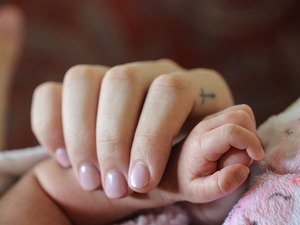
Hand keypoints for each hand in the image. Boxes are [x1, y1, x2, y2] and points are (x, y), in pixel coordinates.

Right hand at [31, 59, 233, 198]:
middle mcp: (153, 72)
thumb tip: (239, 160)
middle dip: (112, 139)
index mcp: (194, 85)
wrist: (147, 165)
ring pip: (83, 80)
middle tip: (113, 186)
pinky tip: (65, 159)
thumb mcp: (204, 173)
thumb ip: (218, 169)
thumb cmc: (182, 169)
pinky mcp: (84, 89)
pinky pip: (53, 92)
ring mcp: (114, 75)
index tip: (140, 181)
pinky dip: (51, 127)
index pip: (171, 91)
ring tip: (90, 179)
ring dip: (80, 135)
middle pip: (123, 80)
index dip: (152, 135)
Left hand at [159, 105, 264, 223]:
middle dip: (252, 137)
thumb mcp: (200, 193)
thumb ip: (221, 185)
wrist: (170, 170)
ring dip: (250, 132)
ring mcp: (210, 119)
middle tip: (243, 158)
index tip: (257, 159)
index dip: (251, 142)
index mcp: (201, 142)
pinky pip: (240, 115)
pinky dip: (246, 129)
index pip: (232, 130)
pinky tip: (237, 147)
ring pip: (243, 113)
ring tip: (238, 153)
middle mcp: (205, 125)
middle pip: (241, 115)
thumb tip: (243, 170)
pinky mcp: (216, 118)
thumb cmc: (186, 182)